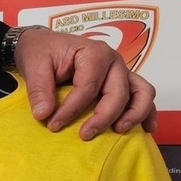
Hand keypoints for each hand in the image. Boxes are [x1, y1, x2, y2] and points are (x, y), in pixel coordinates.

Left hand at [14, 27, 157, 140]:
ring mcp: (121, 72)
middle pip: (118, 92)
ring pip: (142, 93)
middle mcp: (113, 61)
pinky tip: (145, 129)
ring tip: (118, 131)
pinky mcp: (123, 82)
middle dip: (103, 117)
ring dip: (134, 114)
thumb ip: (39, 90)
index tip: (53, 125)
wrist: (43, 45)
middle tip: (84, 135)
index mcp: (93, 52)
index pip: (88, 86)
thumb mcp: (33, 67)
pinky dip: (146, 113)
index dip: (72, 109)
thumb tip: (44, 115)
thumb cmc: (41, 53)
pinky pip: (143, 97)